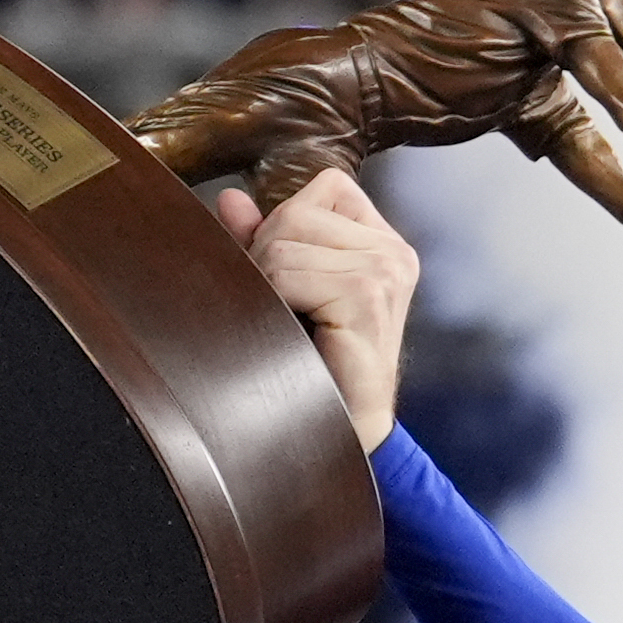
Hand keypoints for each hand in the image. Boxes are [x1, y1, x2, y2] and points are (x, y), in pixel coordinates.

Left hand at [217, 170, 417, 450]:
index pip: (327, 187)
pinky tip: (293, 334)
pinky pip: (287, 273)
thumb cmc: (317, 369)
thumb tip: (229, 198)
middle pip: (297, 212)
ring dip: (266, 285)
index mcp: (384, 244)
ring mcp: (385, 270)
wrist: (345, 435)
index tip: (288, 277)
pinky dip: (275, 302)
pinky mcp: (367, 294)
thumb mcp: (292, 294)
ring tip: (286, 325)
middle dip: (268, 256)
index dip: (288, 223)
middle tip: (279, 308)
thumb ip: (266, 242)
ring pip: (285, 243)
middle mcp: (393, 251)